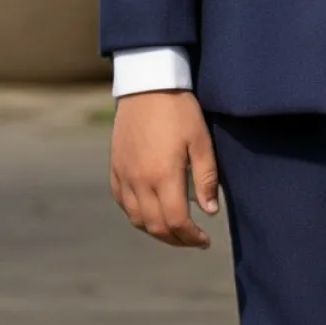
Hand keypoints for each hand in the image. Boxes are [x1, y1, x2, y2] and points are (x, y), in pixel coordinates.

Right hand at [110, 90, 219, 248]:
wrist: (146, 84)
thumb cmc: (179, 110)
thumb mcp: (201, 141)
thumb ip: (206, 178)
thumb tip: (210, 211)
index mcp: (163, 175)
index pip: (176, 222)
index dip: (191, 237)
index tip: (204, 240)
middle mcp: (139, 180)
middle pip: (155, 226)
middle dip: (176, 239)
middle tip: (193, 240)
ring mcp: (123, 174)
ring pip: (136, 219)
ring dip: (156, 231)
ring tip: (174, 230)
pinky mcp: (115, 167)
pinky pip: (122, 202)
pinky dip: (137, 215)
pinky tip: (151, 213)